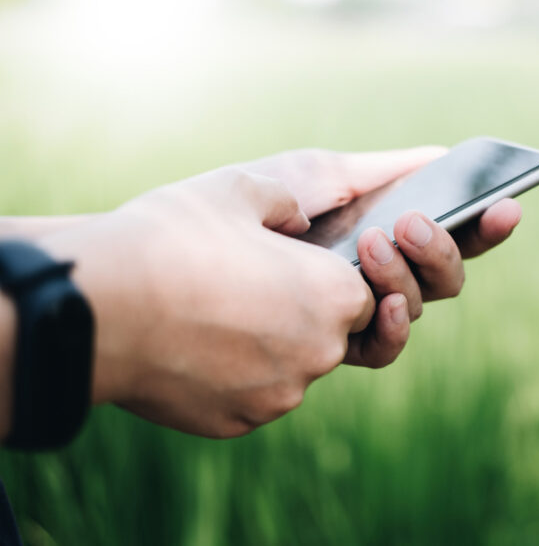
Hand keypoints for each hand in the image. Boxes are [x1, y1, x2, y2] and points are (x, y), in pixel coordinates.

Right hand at [40, 168, 375, 437]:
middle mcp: (321, 351)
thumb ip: (285, 203)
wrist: (99, 308)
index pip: (364, 295)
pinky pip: (252, 397)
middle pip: (332, 336)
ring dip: (268, 347)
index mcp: (333, 294)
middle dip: (303, 315)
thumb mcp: (237, 190)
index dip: (331, 279)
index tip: (297, 269)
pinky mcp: (240, 423)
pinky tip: (195, 347)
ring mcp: (280, 395)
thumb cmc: (172, 239)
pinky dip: (234, 377)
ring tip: (214, 313)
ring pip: (291, 369)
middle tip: (252, 289)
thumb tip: (298, 220)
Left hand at [240, 148, 522, 368]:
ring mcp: (353, 313)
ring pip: (418, 305)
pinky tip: (386, 304)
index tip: (508, 205)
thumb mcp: (313, 173)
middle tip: (411, 223)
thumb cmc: (240, 207)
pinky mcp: (328, 346)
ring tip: (377, 243)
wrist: (168, 258)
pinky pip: (382, 347)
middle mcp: (373, 276)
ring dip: (410, 274)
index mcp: (379, 233)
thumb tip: (442, 157)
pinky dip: (394, 325)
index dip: (482, 226)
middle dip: (441, 250)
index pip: (445, 235)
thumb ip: (379, 170)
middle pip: (442, 276)